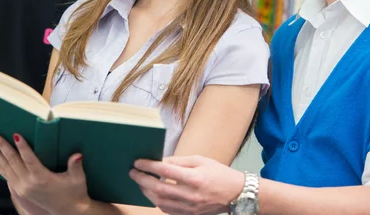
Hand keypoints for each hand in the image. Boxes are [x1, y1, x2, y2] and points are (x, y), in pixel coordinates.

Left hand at [0, 132, 90, 214]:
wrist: (68, 211)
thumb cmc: (74, 192)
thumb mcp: (77, 179)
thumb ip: (75, 166)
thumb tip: (77, 155)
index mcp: (41, 178)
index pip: (29, 159)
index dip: (23, 147)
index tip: (16, 135)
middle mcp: (28, 183)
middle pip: (13, 161)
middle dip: (2, 146)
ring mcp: (22, 188)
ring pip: (6, 168)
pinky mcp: (20, 191)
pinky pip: (6, 176)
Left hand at [129, 155, 244, 214]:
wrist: (236, 193)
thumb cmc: (219, 173)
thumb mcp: (200, 160)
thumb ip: (179, 161)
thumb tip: (160, 161)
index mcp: (195, 178)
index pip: (165, 171)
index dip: (149, 166)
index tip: (138, 162)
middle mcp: (191, 194)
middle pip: (159, 189)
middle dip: (142, 180)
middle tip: (132, 172)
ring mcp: (190, 207)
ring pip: (160, 202)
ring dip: (146, 192)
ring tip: (140, 182)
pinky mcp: (190, 214)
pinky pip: (168, 210)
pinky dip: (157, 201)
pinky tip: (152, 193)